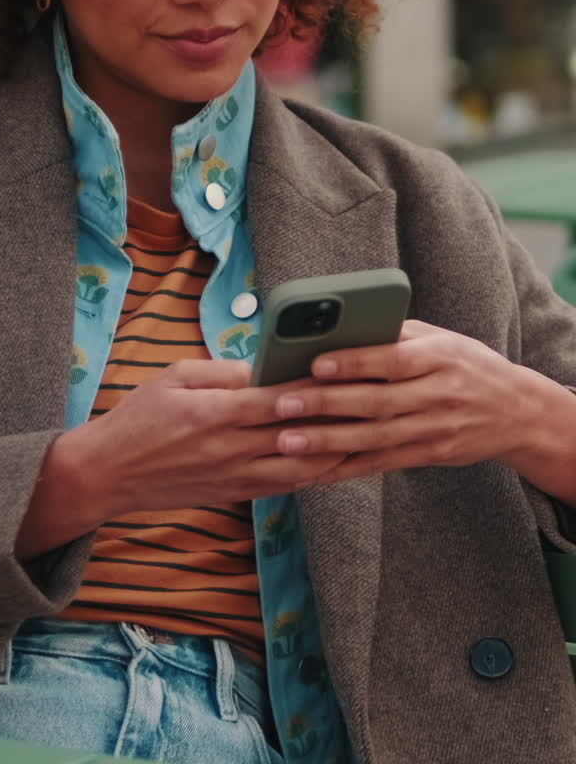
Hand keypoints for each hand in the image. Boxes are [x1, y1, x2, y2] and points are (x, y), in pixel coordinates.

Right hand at [71, 358, 350, 519]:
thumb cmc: (139, 416)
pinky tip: (338, 455)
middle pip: (298, 432)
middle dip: (338, 414)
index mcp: (213, 413)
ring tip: (369, 426)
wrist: (109, 474)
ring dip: (338, 447)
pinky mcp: (237, 494)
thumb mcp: (176, 376)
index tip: (347, 367)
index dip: (316, 386)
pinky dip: (317, 470)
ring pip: (302, 465)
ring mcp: (236, 477)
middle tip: (373, 394)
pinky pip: (288, 484)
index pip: (278, 399)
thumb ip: (223, 371)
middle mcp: (230, 449)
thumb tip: (266, 365)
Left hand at [270, 319, 570, 484]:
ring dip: (327, 442)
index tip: (316, 363)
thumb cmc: (465, 364)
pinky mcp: (428, 455)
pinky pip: (381, 464)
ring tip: (287, 441)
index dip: (354, 363)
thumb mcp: (440, 339)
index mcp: (439, 358)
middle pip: (376, 402)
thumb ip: (394, 336)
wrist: (516, 412)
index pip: (392, 360)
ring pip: (374, 438)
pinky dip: (345, 468)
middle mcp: (437, 396)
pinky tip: (313, 470)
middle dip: (325, 404)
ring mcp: (433, 430)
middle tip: (282, 403)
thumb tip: (338, 330)